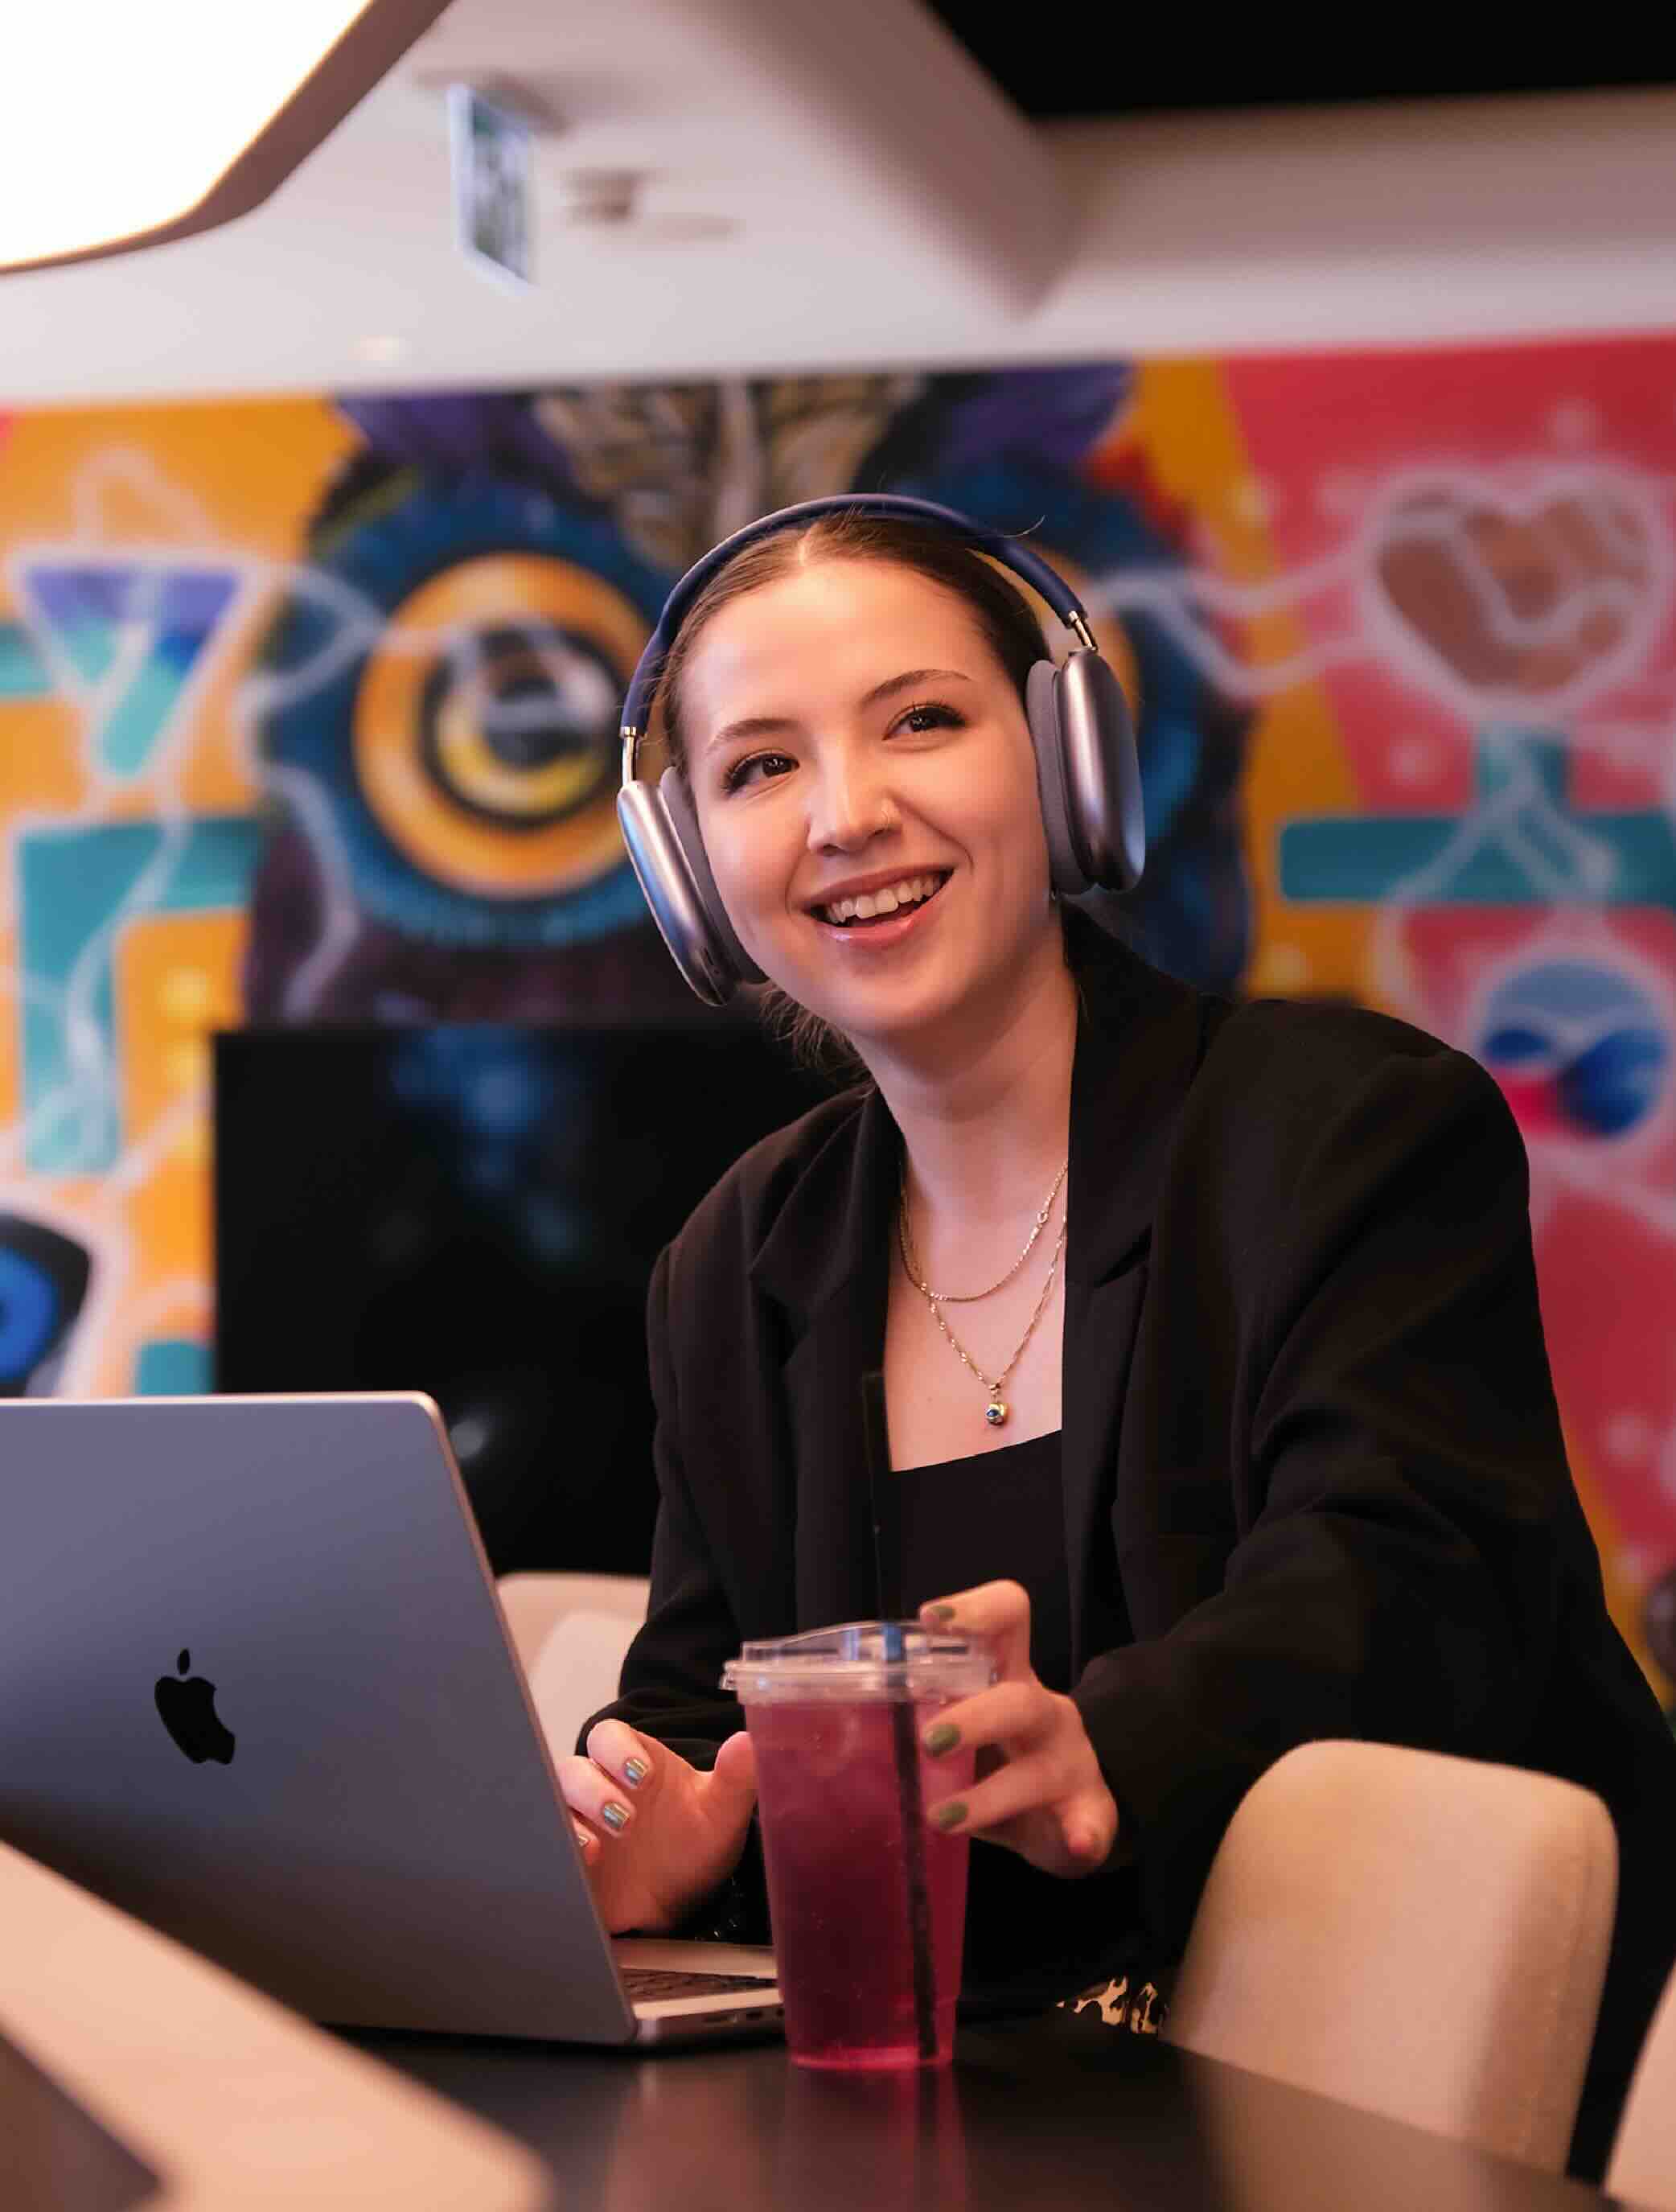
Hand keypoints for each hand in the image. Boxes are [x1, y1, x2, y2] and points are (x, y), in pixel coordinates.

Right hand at [555, 1721, 757, 1935]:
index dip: (618, 1750)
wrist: (681, 1902)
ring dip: (569, 1823)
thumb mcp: (721, 1813)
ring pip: (550, 1806)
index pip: (610, 1737)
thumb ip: (735, 1778)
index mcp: (634, 1762)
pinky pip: (545, 1851)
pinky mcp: (564, 1861)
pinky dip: (553, 1856)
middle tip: (623, 1819)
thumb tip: (748, 1741)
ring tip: (596, 1851)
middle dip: (592, 1790)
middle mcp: (598, 1787)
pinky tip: (580, 1870)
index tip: (641, 1774)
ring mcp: (577, 1824)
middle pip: (572, 1770)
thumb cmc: (695, 1842)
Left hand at [917, 1579, 1117, 1878]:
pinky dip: (1084, 1832)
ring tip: (942, 1816)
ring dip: (991, 1795)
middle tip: (927, 1741)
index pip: (1006, 1620)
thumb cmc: (997, 1757)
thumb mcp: (966, 1726)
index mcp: (1010, 1677)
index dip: (974, 1611)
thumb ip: (922, 1718)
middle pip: (1017, 1699)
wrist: (1069, 1810)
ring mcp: (1071, 1760)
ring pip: (1039, 1769)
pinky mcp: (1089, 1808)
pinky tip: (1075, 1845)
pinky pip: (1093, 1818)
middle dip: (974, 1718)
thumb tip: (840, 1728)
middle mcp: (1042, 1711)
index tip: (929, 1620)